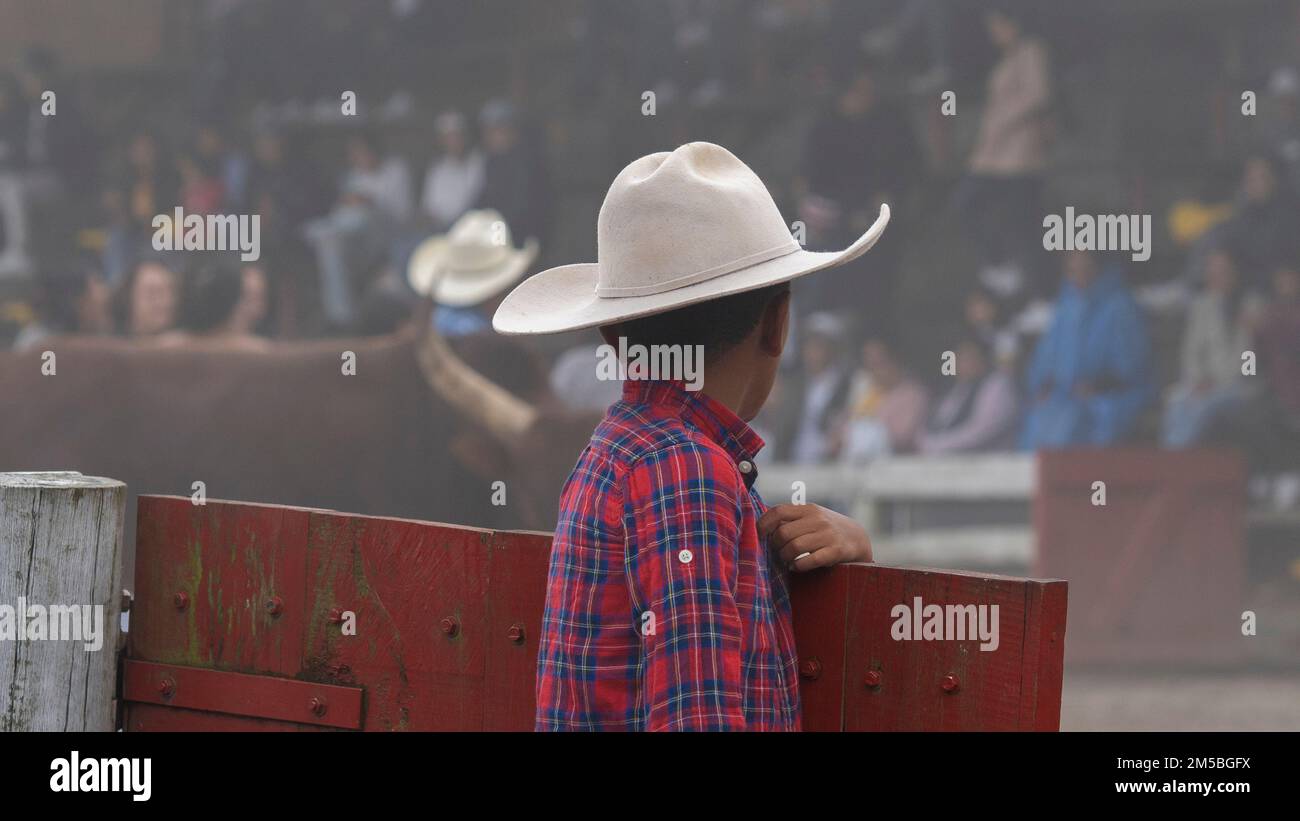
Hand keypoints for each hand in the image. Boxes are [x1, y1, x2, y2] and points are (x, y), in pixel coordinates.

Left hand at [757, 504, 872, 571]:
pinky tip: (796, 566)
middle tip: (777, 551)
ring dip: (785, 557)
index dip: (764, 524)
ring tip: (786, 560)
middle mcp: (818, 520)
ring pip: (794, 547)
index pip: (779, 511)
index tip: (759, 534)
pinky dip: (798, 566)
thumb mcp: (812, 517)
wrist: (858, 538)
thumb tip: (762, 526)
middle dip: (775, 545)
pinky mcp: (835, 551)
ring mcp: (827, 535)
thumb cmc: (827, 529)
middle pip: (783, 533)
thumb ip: (792, 519)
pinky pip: (809, 560)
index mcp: (808, 509)